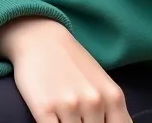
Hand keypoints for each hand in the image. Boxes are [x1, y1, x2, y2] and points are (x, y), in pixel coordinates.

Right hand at [0, 17, 130, 122]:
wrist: (38, 36)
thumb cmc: (71, 62)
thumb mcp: (102, 85)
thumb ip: (114, 114)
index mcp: (113, 97)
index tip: (95, 120)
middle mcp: (94, 101)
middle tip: (77, 113)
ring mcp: (69, 105)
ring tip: (63, 111)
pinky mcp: (44, 108)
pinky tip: (52, 115)